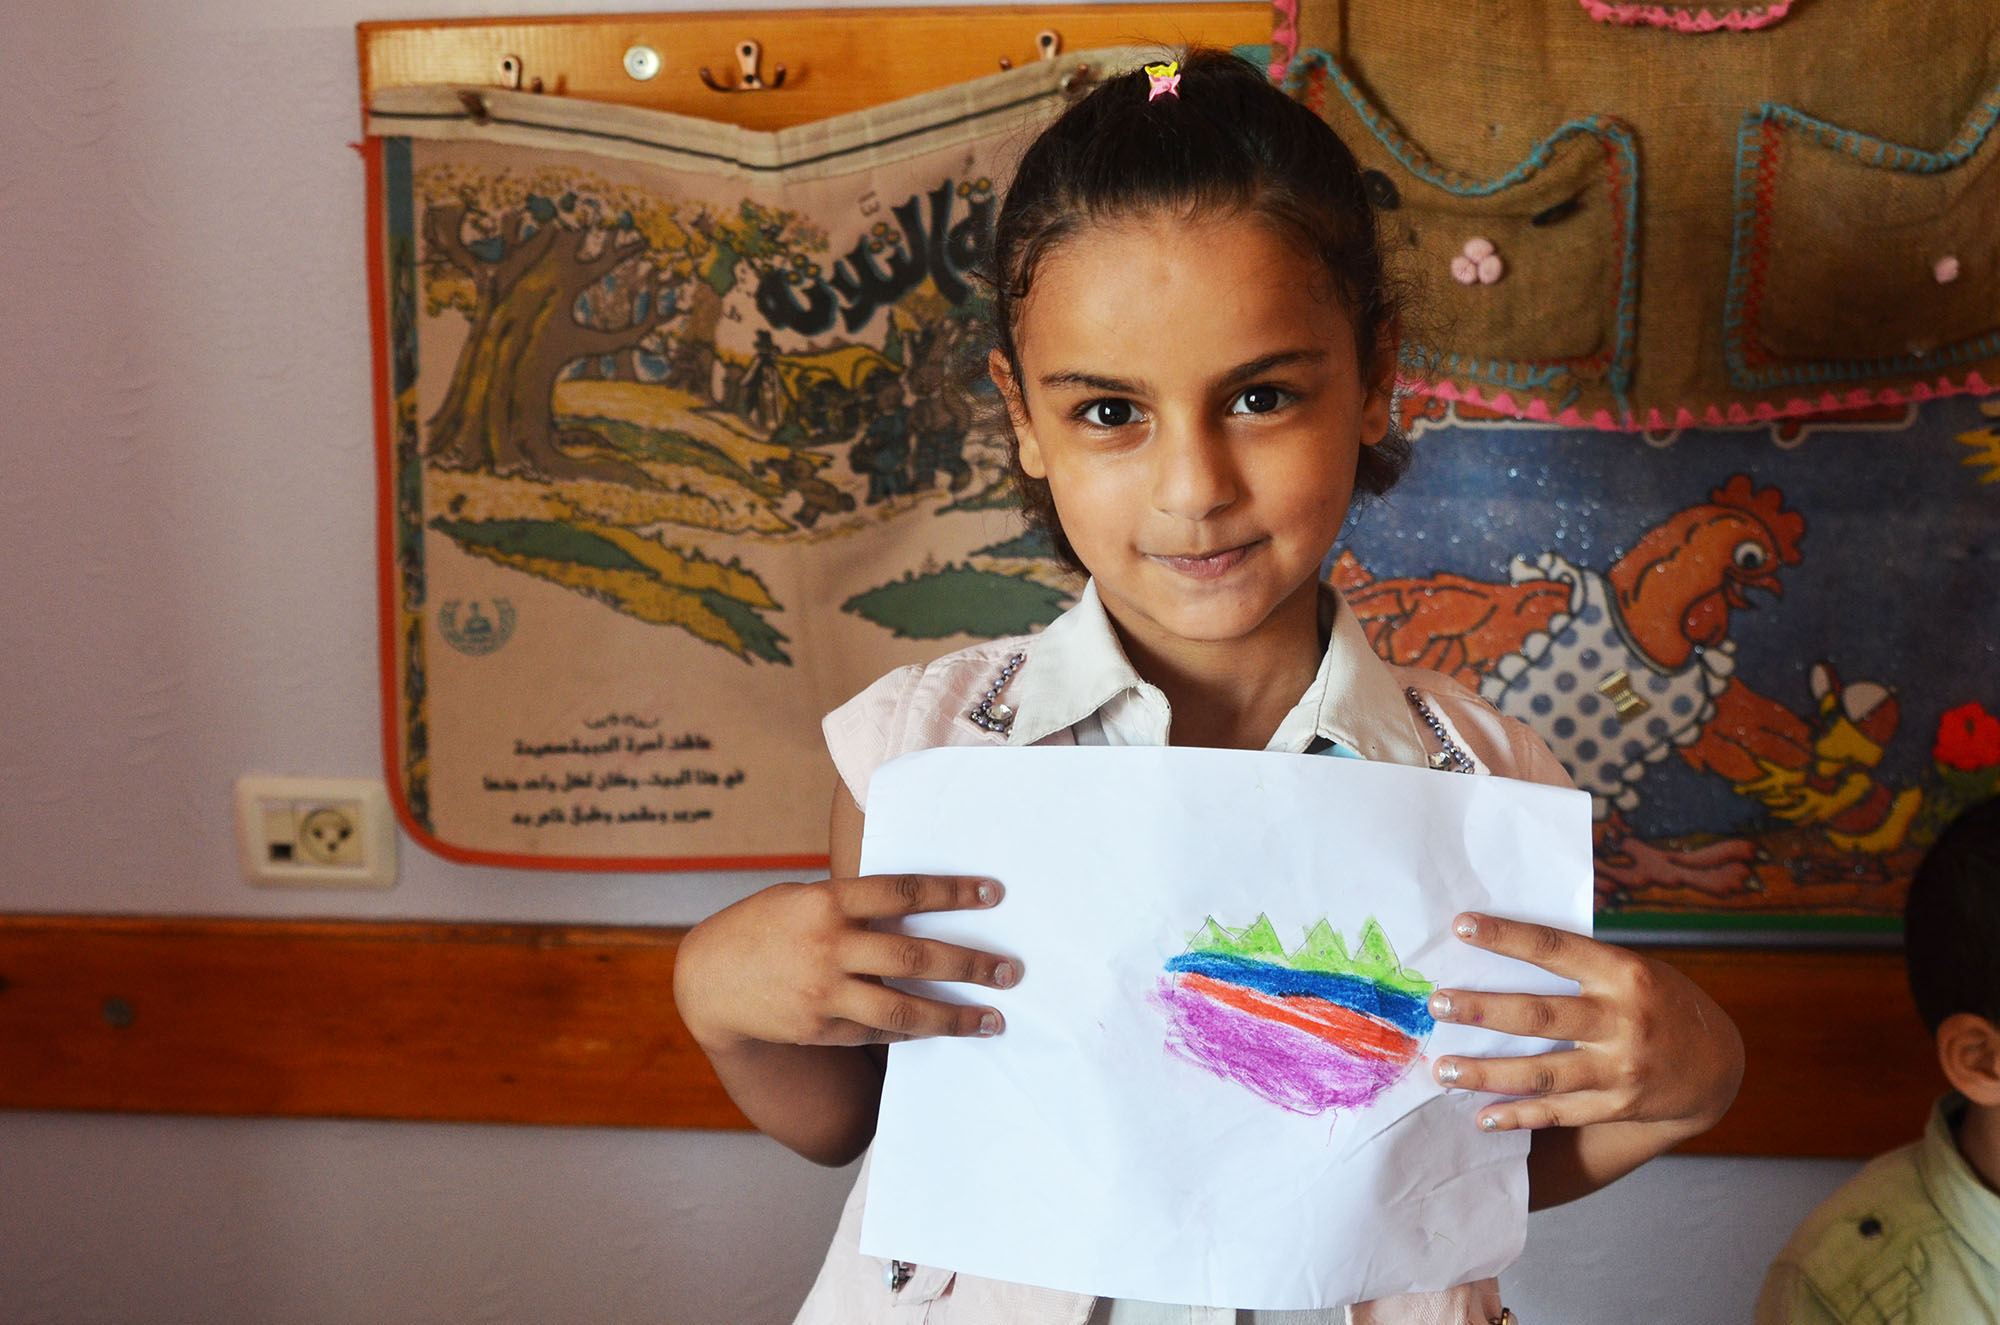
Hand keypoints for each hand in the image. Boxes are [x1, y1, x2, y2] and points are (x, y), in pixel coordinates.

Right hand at [673, 873, 1019, 1052]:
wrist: (709, 981)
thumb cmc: (764, 927)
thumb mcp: (801, 898)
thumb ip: (851, 904)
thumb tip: (917, 907)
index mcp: (824, 902)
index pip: (902, 891)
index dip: (952, 891)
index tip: (994, 893)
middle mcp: (827, 946)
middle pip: (913, 953)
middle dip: (968, 962)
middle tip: (1010, 970)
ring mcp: (824, 992)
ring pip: (903, 1005)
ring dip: (954, 1015)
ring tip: (993, 1019)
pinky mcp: (821, 1029)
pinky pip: (880, 1031)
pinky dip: (914, 1030)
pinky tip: (943, 1029)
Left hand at [1424, 912, 1742, 1137]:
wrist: (1717, 1065)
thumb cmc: (1658, 1003)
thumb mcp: (1633, 969)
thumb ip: (1580, 965)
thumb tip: (1502, 948)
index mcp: (1623, 973)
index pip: (1555, 948)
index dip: (1506, 936)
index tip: (1461, 927)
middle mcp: (1622, 1020)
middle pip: (1540, 1015)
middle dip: (1483, 1010)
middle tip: (1436, 1004)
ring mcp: (1621, 1068)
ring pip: (1541, 1073)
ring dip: (1486, 1073)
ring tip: (1442, 1069)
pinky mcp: (1618, 1105)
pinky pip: (1559, 1113)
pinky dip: (1518, 1116)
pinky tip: (1482, 1116)